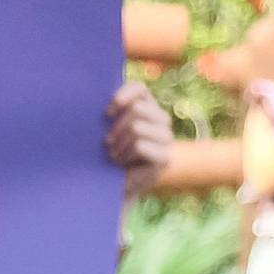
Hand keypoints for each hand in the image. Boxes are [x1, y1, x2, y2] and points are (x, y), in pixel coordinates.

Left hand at [105, 80, 172, 199]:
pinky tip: (124, 164)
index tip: (107, 114)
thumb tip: (105, 102)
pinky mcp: (165, 158)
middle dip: (117, 127)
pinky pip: (140, 146)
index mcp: (150, 107)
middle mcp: (162, 120)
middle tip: (108, 143)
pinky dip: (126, 155)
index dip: (123, 96)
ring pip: (137, 128)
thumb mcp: (111, 127)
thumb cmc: (111, 153)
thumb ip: (114, 110)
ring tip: (115, 156)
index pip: (140, 88)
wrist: (117, 185)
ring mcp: (167, 139)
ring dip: (120, 144)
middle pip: (137, 109)